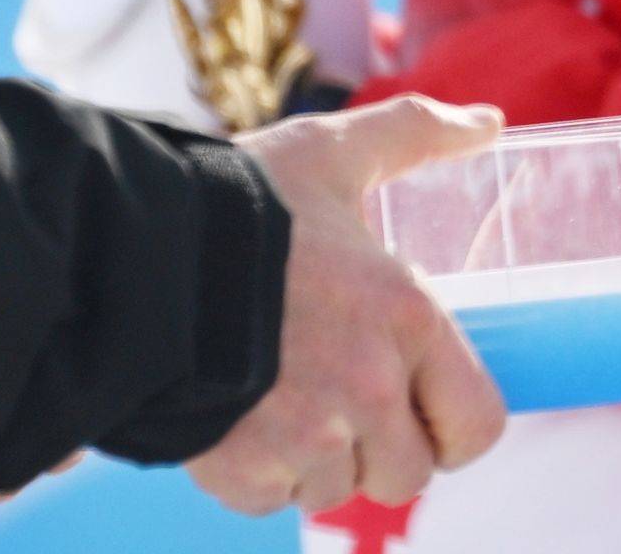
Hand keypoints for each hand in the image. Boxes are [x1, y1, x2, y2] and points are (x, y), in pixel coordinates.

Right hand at [188, 96, 510, 521]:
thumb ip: (417, 134)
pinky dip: (256, 471)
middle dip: (377, 446)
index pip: (477, 425)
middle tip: (338, 396)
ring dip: (313, 457)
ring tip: (277, 392)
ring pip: (335, 488)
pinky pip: (271, 497)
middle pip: (406, 474)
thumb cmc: (240, 201)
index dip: (450, 422)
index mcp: (408, 318)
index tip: (421, 405)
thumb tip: (490, 122)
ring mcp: (306, 437)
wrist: (129, 251)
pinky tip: (237, 412)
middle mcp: (369, 388)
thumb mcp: (334, 152)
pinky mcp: (243, 470)